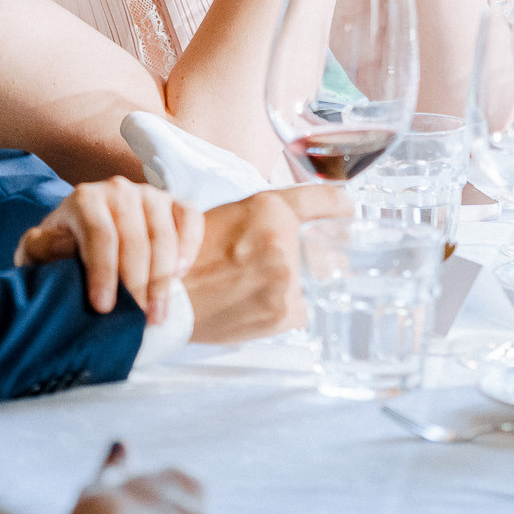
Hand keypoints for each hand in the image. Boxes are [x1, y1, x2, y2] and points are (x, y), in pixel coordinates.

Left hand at [15, 178, 203, 323]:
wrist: (87, 237)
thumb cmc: (62, 250)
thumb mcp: (38, 252)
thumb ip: (38, 249)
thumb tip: (65, 246)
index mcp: (84, 199)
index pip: (99, 235)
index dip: (103, 273)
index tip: (103, 307)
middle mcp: (118, 190)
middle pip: (134, 239)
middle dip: (136, 284)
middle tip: (136, 320)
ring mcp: (150, 195)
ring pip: (163, 235)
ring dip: (163, 279)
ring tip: (157, 314)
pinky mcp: (175, 203)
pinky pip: (191, 220)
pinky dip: (188, 247)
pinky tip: (179, 276)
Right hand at [181, 183, 349, 341]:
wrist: (168, 297)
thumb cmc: (190, 254)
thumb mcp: (229, 213)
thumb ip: (270, 213)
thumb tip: (307, 218)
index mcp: (269, 209)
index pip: (324, 200)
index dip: (338, 205)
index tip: (346, 209)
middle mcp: (282, 242)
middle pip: (324, 249)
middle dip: (319, 254)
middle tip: (295, 262)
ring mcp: (285, 280)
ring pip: (308, 282)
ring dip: (292, 283)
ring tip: (256, 286)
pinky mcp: (283, 312)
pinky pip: (300, 309)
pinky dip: (284, 307)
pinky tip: (257, 303)